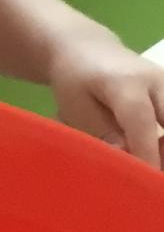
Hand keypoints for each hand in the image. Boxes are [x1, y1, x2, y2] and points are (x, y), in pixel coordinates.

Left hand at [49, 27, 163, 168]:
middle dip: (163, 151)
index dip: (146, 154)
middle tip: (149, 179)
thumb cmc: (76, 83)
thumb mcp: (77, 108)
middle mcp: (157, 80)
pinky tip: (154, 154)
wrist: (89, 50)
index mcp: (126, 83)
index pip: (141, 122)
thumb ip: (100, 132)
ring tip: (150, 167)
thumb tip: (124, 156)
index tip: (145, 181)